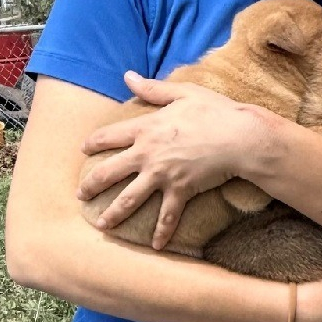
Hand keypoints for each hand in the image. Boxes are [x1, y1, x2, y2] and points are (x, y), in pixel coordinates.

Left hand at [77, 71, 277, 247]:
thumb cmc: (215, 111)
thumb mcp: (184, 93)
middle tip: (81, 194)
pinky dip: (162, 232)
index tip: (84, 150)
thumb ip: (153, 88)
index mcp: (146, 128)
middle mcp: (147, 153)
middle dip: (91, 185)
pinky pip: (167, 215)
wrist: (240, 136)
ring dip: (114, 214)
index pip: (109, 136)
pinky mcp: (181, 190)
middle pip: (109, 172)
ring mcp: (162, 174)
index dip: (94, 143)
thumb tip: (128, 76)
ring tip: (102, 225)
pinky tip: (156, 245)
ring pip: (129, 198)